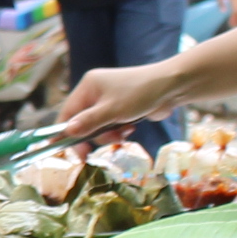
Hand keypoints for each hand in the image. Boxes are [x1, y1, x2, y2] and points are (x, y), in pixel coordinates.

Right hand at [56, 61, 174, 144]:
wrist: (172, 86)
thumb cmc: (139, 94)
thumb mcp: (112, 110)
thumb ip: (88, 122)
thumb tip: (66, 132)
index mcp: (88, 86)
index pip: (67, 112)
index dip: (64, 132)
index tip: (66, 151)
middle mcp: (95, 91)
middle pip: (82, 121)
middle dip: (93, 135)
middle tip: (98, 149)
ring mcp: (109, 100)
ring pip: (98, 126)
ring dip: (108, 135)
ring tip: (122, 133)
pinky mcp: (121, 108)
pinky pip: (111, 125)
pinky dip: (118, 131)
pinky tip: (130, 129)